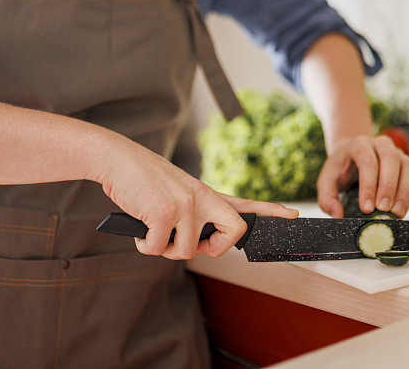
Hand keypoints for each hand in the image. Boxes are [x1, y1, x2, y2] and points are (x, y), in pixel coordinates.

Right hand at [92, 134, 297, 259]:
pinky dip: (144, 246)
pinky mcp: (165, 214)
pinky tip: (139, 231)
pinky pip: (157, 249)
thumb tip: (192, 242)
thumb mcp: (175, 189)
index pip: (245, 204)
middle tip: (195, 246)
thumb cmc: (141, 178)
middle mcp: (202, 198)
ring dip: (164, 248)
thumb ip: (192, 211)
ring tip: (151, 231)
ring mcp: (186, 206)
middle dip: (215, 249)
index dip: (270, 213)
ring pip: (185, 251)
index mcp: (205, 192)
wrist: (116, 158)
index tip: (291, 215)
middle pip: (234, 231)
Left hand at [317, 134, 408, 218]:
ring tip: (395, 213)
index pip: (367, 162)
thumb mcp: (326, 181)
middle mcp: (380, 144)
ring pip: (407, 166)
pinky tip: (400, 211)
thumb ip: (327, 199)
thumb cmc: (339, 170)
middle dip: (388, 186)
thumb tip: (338, 216)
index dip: (369, 185)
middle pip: (390, 159)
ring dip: (403, 191)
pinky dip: (408, 195)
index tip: (366, 208)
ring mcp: (396, 152)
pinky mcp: (405, 164)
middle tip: (383, 209)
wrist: (351, 157)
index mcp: (359, 145)